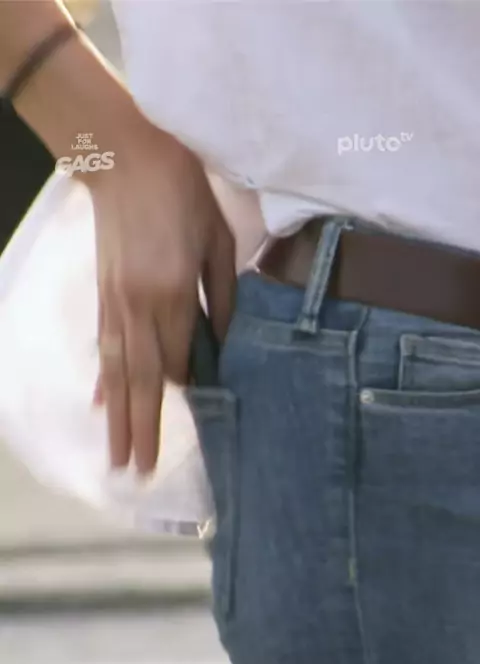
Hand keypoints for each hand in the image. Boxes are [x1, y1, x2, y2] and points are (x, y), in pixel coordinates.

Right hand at [88, 119, 235, 473]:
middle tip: (136, 472)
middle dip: (139, 429)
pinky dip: (103, 380)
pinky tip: (99, 404)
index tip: (192, 420)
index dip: (185, 394)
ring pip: (117, 373)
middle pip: (140, 381)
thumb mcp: (219, 239)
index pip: (179, 361)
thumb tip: (225, 345)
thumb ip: (223, 297)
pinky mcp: (104, 297)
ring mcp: (115, 305)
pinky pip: (105, 349)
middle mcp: (139, 309)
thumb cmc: (182, 193)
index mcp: (174, 294)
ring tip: (116, 456)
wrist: (124, 156)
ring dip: (117, 417)